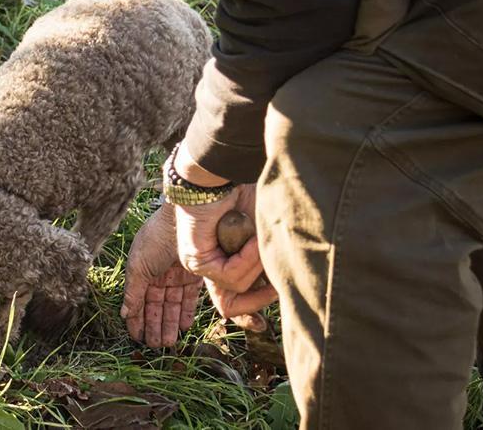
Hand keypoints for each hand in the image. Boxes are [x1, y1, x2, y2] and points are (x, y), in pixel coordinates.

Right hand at [121, 204, 204, 347]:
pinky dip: (186, 313)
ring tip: (169, 343)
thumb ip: (133, 292)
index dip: (136, 320)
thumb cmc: (155, 239)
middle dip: (154, 326)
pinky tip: (183, 327)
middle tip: (155, 347)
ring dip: (169, 324)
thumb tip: (123, 313)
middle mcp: (158, 277)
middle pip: (155, 307)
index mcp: (141, 273)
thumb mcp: (138, 266)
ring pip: (172, 306)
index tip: (136, 338)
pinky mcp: (194, 277)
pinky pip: (189, 299)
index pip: (137, 302)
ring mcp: (176, 277)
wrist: (181, 219)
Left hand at [172, 182, 277, 317]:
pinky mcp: (195, 259)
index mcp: (224, 259)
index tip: (276, 310)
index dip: (257, 306)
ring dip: (257, 263)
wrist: (221, 171)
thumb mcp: (264, 233)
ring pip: (237, 287)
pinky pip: (230, 275)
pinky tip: (251, 237)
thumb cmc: (245, 193)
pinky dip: (247, 258)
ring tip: (261, 237)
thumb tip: (288, 289)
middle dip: (260, 299)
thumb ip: (270, 260)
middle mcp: (209, 265)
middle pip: (232, 306)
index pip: (235, 299)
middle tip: (281, 287)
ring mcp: (199, 264)